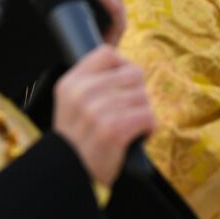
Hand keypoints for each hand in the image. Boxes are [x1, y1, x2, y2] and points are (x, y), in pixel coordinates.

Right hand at [52, 45, 154, 187]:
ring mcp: (96, 111)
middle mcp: (81, 93)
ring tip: (125, 131)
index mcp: (70, 83)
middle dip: (136, 96)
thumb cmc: (80, 142)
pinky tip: (133, 139)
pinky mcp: (113, 130)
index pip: (107, 53)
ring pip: (144, 97)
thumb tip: (122, 37)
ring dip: (142, 115)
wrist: (71, 181)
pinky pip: (149, 117)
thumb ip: (95, 79)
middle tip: (123, 116)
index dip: (123, 68)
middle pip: (134, 74)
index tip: (123, 87)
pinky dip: (148, 130)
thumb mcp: (75, 105)